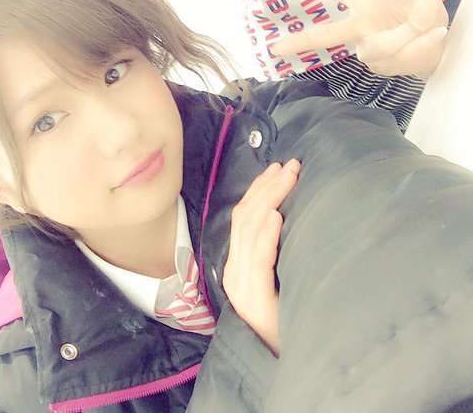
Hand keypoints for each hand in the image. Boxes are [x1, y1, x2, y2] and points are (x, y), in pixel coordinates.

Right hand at [222, 159, 300, 356]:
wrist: (279, 361)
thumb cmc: (287, 318)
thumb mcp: (278, 279)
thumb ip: (275, 252)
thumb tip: (291, 214)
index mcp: (238, 265)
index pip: (244, 217)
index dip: (260, 189)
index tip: (280, 167)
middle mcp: (234, 271)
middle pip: (245, 217)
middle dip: (268, 187)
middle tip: (290, 165)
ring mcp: (240, 285)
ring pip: (249, 231)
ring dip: (270, 199)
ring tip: (288, 178)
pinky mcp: (253, 298)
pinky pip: (257, 260)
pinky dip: (267, 234)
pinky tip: (278, 217)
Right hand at [271, 0, 448, 77]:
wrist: (435, 49)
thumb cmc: (422, 20)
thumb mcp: (429, 3)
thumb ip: (425, 4)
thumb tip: (417, 11)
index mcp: (362, 3)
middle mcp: (358, 28)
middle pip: (327, 34)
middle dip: (302, 39)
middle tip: (276, 48)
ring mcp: (366, 51)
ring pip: (383, 45)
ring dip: (411, 37)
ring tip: (433, 30)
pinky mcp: (379, 67)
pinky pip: (400, 58)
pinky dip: (420, 50)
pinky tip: (430, 43)